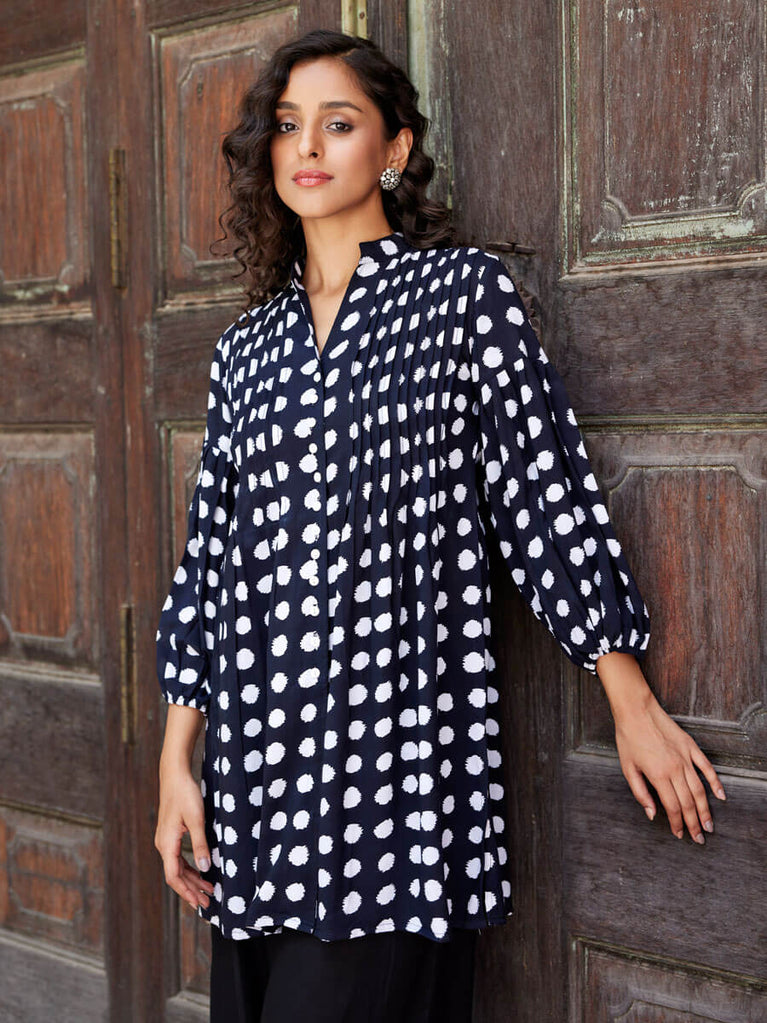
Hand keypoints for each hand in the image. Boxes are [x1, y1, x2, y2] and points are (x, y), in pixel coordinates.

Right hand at [154, 764, 214, 910]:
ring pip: (178, 867)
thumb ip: (200, 844)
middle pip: (176, 875)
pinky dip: (190, 867)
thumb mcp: (197, 819)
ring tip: (208, 890)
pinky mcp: (170, 835)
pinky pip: (178, 857)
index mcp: (167, 844)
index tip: (198, 903)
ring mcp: (165, 840)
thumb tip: (205, 869)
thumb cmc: (185, 794)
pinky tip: (201, 870)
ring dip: (192, 879)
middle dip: (191, 890)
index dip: (186, 892)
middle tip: (208, 902)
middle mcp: (163, 845)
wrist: (174, 775)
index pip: (174, 876)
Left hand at [614, 695, 725, 842]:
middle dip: (694, 823)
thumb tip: (652, 814)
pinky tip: (721, 795)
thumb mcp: (627, 768)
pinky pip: (706, 768)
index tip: (680, 834)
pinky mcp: (691, 747)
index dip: (677, 824)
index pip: (672, 807)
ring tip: (709, 825)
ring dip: (706, 810)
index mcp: (658, 775)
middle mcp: (675, 768)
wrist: (636, 710)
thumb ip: (640, 793)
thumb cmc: (629, 739)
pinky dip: (715, 782)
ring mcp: (685, 758)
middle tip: (699, 838)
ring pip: (700, 789)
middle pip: (689, 802)